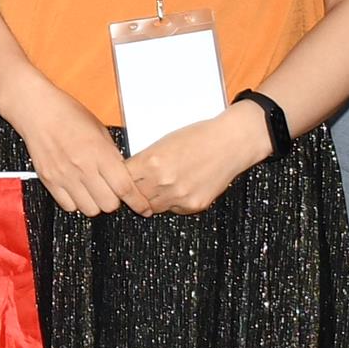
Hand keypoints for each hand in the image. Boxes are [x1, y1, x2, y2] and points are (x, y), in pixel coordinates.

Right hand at [7, 85, 129, 216]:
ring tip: (93, 191)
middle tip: (112, 191)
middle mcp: (83, 167)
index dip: (138, 202)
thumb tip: (124, 175)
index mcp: (100, 152)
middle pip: (109, 204)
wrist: (37, 110)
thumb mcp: (101, 130)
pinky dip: (76, 203)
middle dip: (115, 201)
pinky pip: (68, 206)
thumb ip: (112, 155)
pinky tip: (77, 190)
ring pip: (90, 210)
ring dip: (95, 203)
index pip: (125, 188)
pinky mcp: (49, 180)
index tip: (143, 208)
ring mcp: (64, 176)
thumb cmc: (68, 114)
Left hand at [119, 107, 257, 216]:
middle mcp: (163, 181)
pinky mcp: (194, 205)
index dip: (119, 180)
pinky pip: (174, 210)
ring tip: (159, 187)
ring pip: (152, 207)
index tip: (119, 180)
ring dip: (152, 200)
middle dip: (134, 193)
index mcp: (151, 161)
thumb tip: (128, 173)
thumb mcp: (162, 142)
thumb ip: (144, 160)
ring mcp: (179, 195)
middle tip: (137, 187)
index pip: (122, 179)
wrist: (230, 143)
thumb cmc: (197, 137)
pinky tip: (179, 189)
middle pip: (135, 197)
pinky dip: (172, 203)